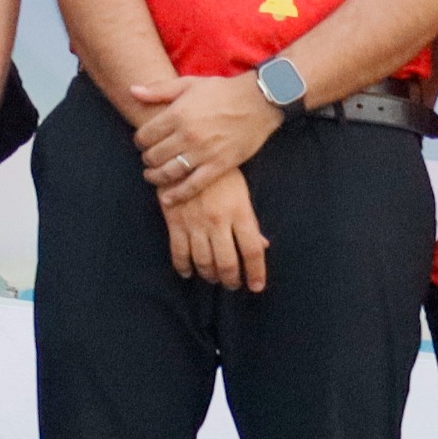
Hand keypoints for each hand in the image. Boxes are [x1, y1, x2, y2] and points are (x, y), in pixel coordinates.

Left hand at [133, 74, 283, 203]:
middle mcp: (187, 135)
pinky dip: (177, 195)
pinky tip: (167, 198)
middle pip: (154, 156)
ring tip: (152, 175)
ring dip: (155, 177)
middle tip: (148, 158)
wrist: (258, 101)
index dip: (139, 141)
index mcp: (177, 114)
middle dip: (147, 158)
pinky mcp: (218, 166)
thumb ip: (158, 89)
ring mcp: (203, 152)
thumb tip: (132, 90)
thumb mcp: (188, 84)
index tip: (142, 142)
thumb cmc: (222, 90)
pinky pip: (193, 186)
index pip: (144, 135)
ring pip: (168, 172)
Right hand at [161, 169, 267, 290]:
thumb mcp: (241, 192)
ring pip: (203, 262)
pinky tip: (188, 272)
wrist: (186, 152)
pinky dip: (183, 267)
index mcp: (239, 212)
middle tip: (233, 285)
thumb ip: (250, 221)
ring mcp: (195, 223)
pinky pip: (178, 252)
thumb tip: (262, 246)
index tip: (256, 287)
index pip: (252, 251)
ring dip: (209, 275)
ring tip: (213, 278)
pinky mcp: (175, 221)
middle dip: (231, 280)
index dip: (256, 273)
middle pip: (227, 262)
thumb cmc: (219, 172)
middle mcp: (218, 221)